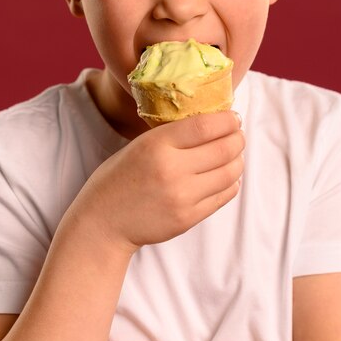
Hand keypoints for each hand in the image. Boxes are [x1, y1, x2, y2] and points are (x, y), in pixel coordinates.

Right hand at [76, 111, 243, 253]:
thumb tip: (213, 122)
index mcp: (156, 145)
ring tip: (234, 155)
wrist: (102, 222)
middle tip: (238, 135)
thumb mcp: (139, 145)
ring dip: (238, 160)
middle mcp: (172, 170)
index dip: (227, 120)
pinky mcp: (188, 218)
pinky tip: (226, 176)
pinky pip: (223, 195)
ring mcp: (182, 197)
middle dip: (238, 138)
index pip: (205, 126)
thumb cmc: (119, 178)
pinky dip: (231, 182)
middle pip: (224, 148)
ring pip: (229, 173)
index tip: (233, 117)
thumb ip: (173, 135)